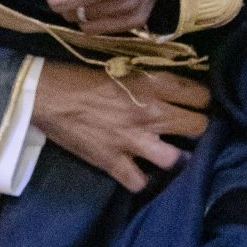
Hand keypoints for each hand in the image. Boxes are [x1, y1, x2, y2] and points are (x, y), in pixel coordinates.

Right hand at [32, 60, 209, 194]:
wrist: (45, 94)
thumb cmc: (80, 74)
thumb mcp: (122, 65)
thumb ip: (150, 76)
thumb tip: (174, 84)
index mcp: (152, 83)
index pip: (200, 94)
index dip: (202, 98)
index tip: (196, 101)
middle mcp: (149, 112)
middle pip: (198, 126)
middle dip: (196, 126)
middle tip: (186, 126)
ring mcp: (132, 140)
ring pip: (176, 158)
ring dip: (176, 157)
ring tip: (170, 152)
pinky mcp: (113, 161)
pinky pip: (139, 181)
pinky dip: (140, 179)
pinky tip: (137, 170)